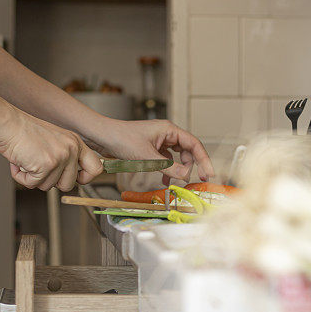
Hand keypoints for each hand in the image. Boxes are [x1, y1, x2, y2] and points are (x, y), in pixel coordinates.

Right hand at [0, 109, 103, 190]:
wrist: (8, 123)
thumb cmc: (25, 132)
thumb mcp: (55, 140)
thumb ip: (66, 157)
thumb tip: (71, 179)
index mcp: (76, 143)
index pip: (95, 168)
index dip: (85, 178)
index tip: (75, 179)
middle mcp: (71, 149)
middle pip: (68, 184)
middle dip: (51, 182)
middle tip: (38, 168)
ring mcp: (60, 157)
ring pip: (48, 186)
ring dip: (34, 178)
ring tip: (27, 160)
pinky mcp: (46, 165)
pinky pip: (33, 184)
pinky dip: (22, 177)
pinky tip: (19, 162)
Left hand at [91, 119, 214, 184]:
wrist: (102, 136)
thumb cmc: (121, 139)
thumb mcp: (147, 157)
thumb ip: (168, 167)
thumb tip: (185, 175)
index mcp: (169, 130)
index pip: (194, 144)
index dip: (204, 159)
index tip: (209, 174)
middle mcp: (166, 134)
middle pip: (188, 150)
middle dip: (192, 166)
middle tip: (196, 181)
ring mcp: (159, 141)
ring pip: (178, 156)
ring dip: (179, 169)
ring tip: (177, 181)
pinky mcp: (151, 148)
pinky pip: (166, 160)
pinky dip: (168, 170)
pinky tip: (164, 180)